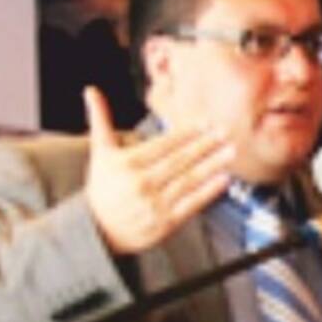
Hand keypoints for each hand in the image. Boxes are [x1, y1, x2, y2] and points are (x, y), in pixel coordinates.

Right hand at [82, 86, 234, 254]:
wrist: (97, 230)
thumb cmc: (103, 187)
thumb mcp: (100, 152)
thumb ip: (100, 119)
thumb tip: (91, 90)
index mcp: (128, 164)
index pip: (164, 144)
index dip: (187, 133)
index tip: (206, 122)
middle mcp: (141, 184)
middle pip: (179, 160)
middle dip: (205, 145)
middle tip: (225, 132)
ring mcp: (154, 205)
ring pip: (188, 181)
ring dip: (212, 165)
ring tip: (230, 151)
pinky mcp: (164, 224)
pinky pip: (190, 205)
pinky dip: (208, 192)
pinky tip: (223, 179)